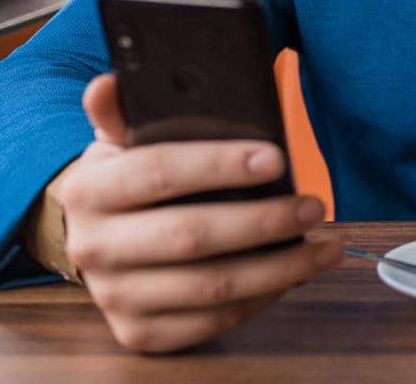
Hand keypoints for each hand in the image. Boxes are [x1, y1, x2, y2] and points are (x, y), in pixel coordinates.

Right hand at [55, 74, 341, 353]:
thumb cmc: (127, 179)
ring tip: (326, 245)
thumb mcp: (121, 140)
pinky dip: (261, 298)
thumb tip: (109, 82)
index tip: (276, 158)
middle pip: (190, 235)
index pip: (158, 172)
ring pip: (211, 287)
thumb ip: (123, 112)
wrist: (99, 240)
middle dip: (263, 221)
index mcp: (89, 190)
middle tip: (314, 206)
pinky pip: (213, 320)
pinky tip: (293, 275)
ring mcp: (114, 298)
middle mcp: (93, 249)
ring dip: (279, 267)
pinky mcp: (140, 333)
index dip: (219, 164)